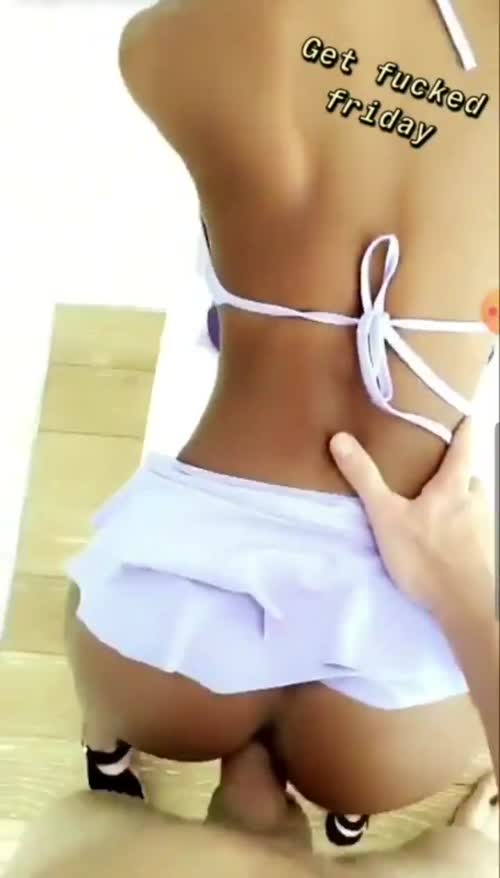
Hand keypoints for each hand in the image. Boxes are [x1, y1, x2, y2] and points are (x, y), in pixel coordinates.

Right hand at [329, 419, 494, 621]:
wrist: (467, 607)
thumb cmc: (427, 557)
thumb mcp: (387, 516)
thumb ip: (364, 478)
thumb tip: (340, 438)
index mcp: (455, 485)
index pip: (467, 444)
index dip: (465, 426)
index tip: (464, 412)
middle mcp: (477, 500)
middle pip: (470, 475)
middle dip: (454, 473)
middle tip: (432, 472)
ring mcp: (486, 527)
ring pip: (473, 504)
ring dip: (458, 502)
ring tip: (436, 510)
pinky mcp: (487, 552)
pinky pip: (475, 529)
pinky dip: (463, 528)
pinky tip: (447, 542)